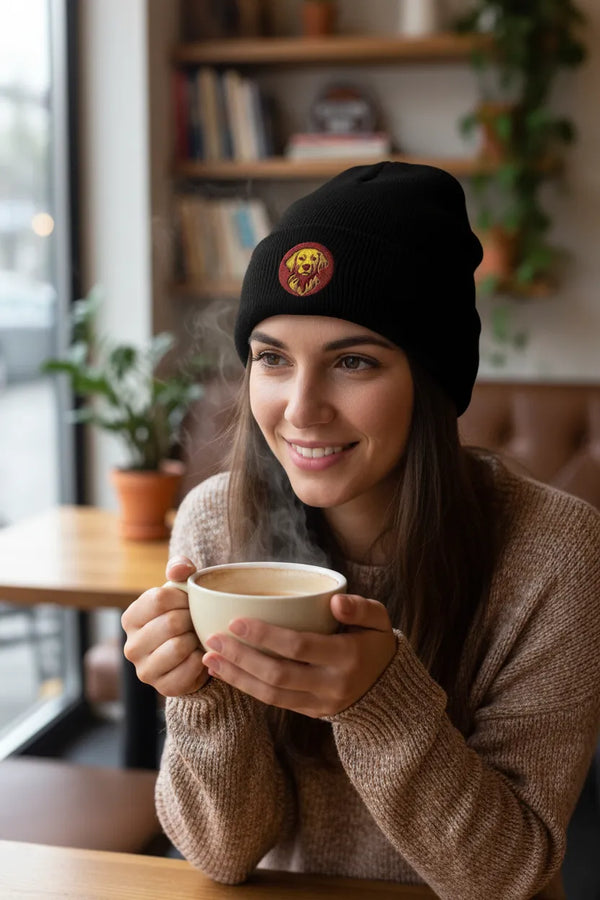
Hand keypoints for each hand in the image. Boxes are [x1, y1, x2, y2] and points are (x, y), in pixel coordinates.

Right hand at [121, 557, 208, 696]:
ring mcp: (144, 670)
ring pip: (178, 646)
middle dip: (192, 619)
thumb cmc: (184, 615)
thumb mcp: (180, 588)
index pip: (159, 598)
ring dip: (196, 639)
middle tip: (197, 621)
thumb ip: (179, 569)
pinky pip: (189, 669)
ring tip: (197, 637)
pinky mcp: (163, 688)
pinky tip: (199, 655)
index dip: (183, 597)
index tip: (191, 602)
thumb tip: (181, 569)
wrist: (194, 651)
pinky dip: (201, 660)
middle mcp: (131, 646)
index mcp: (130, 618)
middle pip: (171, 623)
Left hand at [201, 593, 395, 717]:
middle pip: (278, 674)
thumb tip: (335, 602)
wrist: (388, 689)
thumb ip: (361, 608)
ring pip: (271, 694)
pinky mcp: (310, 712)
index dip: (265, 635)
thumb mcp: (379, 620)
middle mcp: (331, 684)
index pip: (299, 647)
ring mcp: (319, 703)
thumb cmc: (375, 643)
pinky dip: (246, 688)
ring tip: (210, 658)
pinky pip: (274, 702)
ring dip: (236, 677)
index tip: (236, 621)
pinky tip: (226, 673)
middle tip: (212, 639)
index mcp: (346, 656)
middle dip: (241, 658)